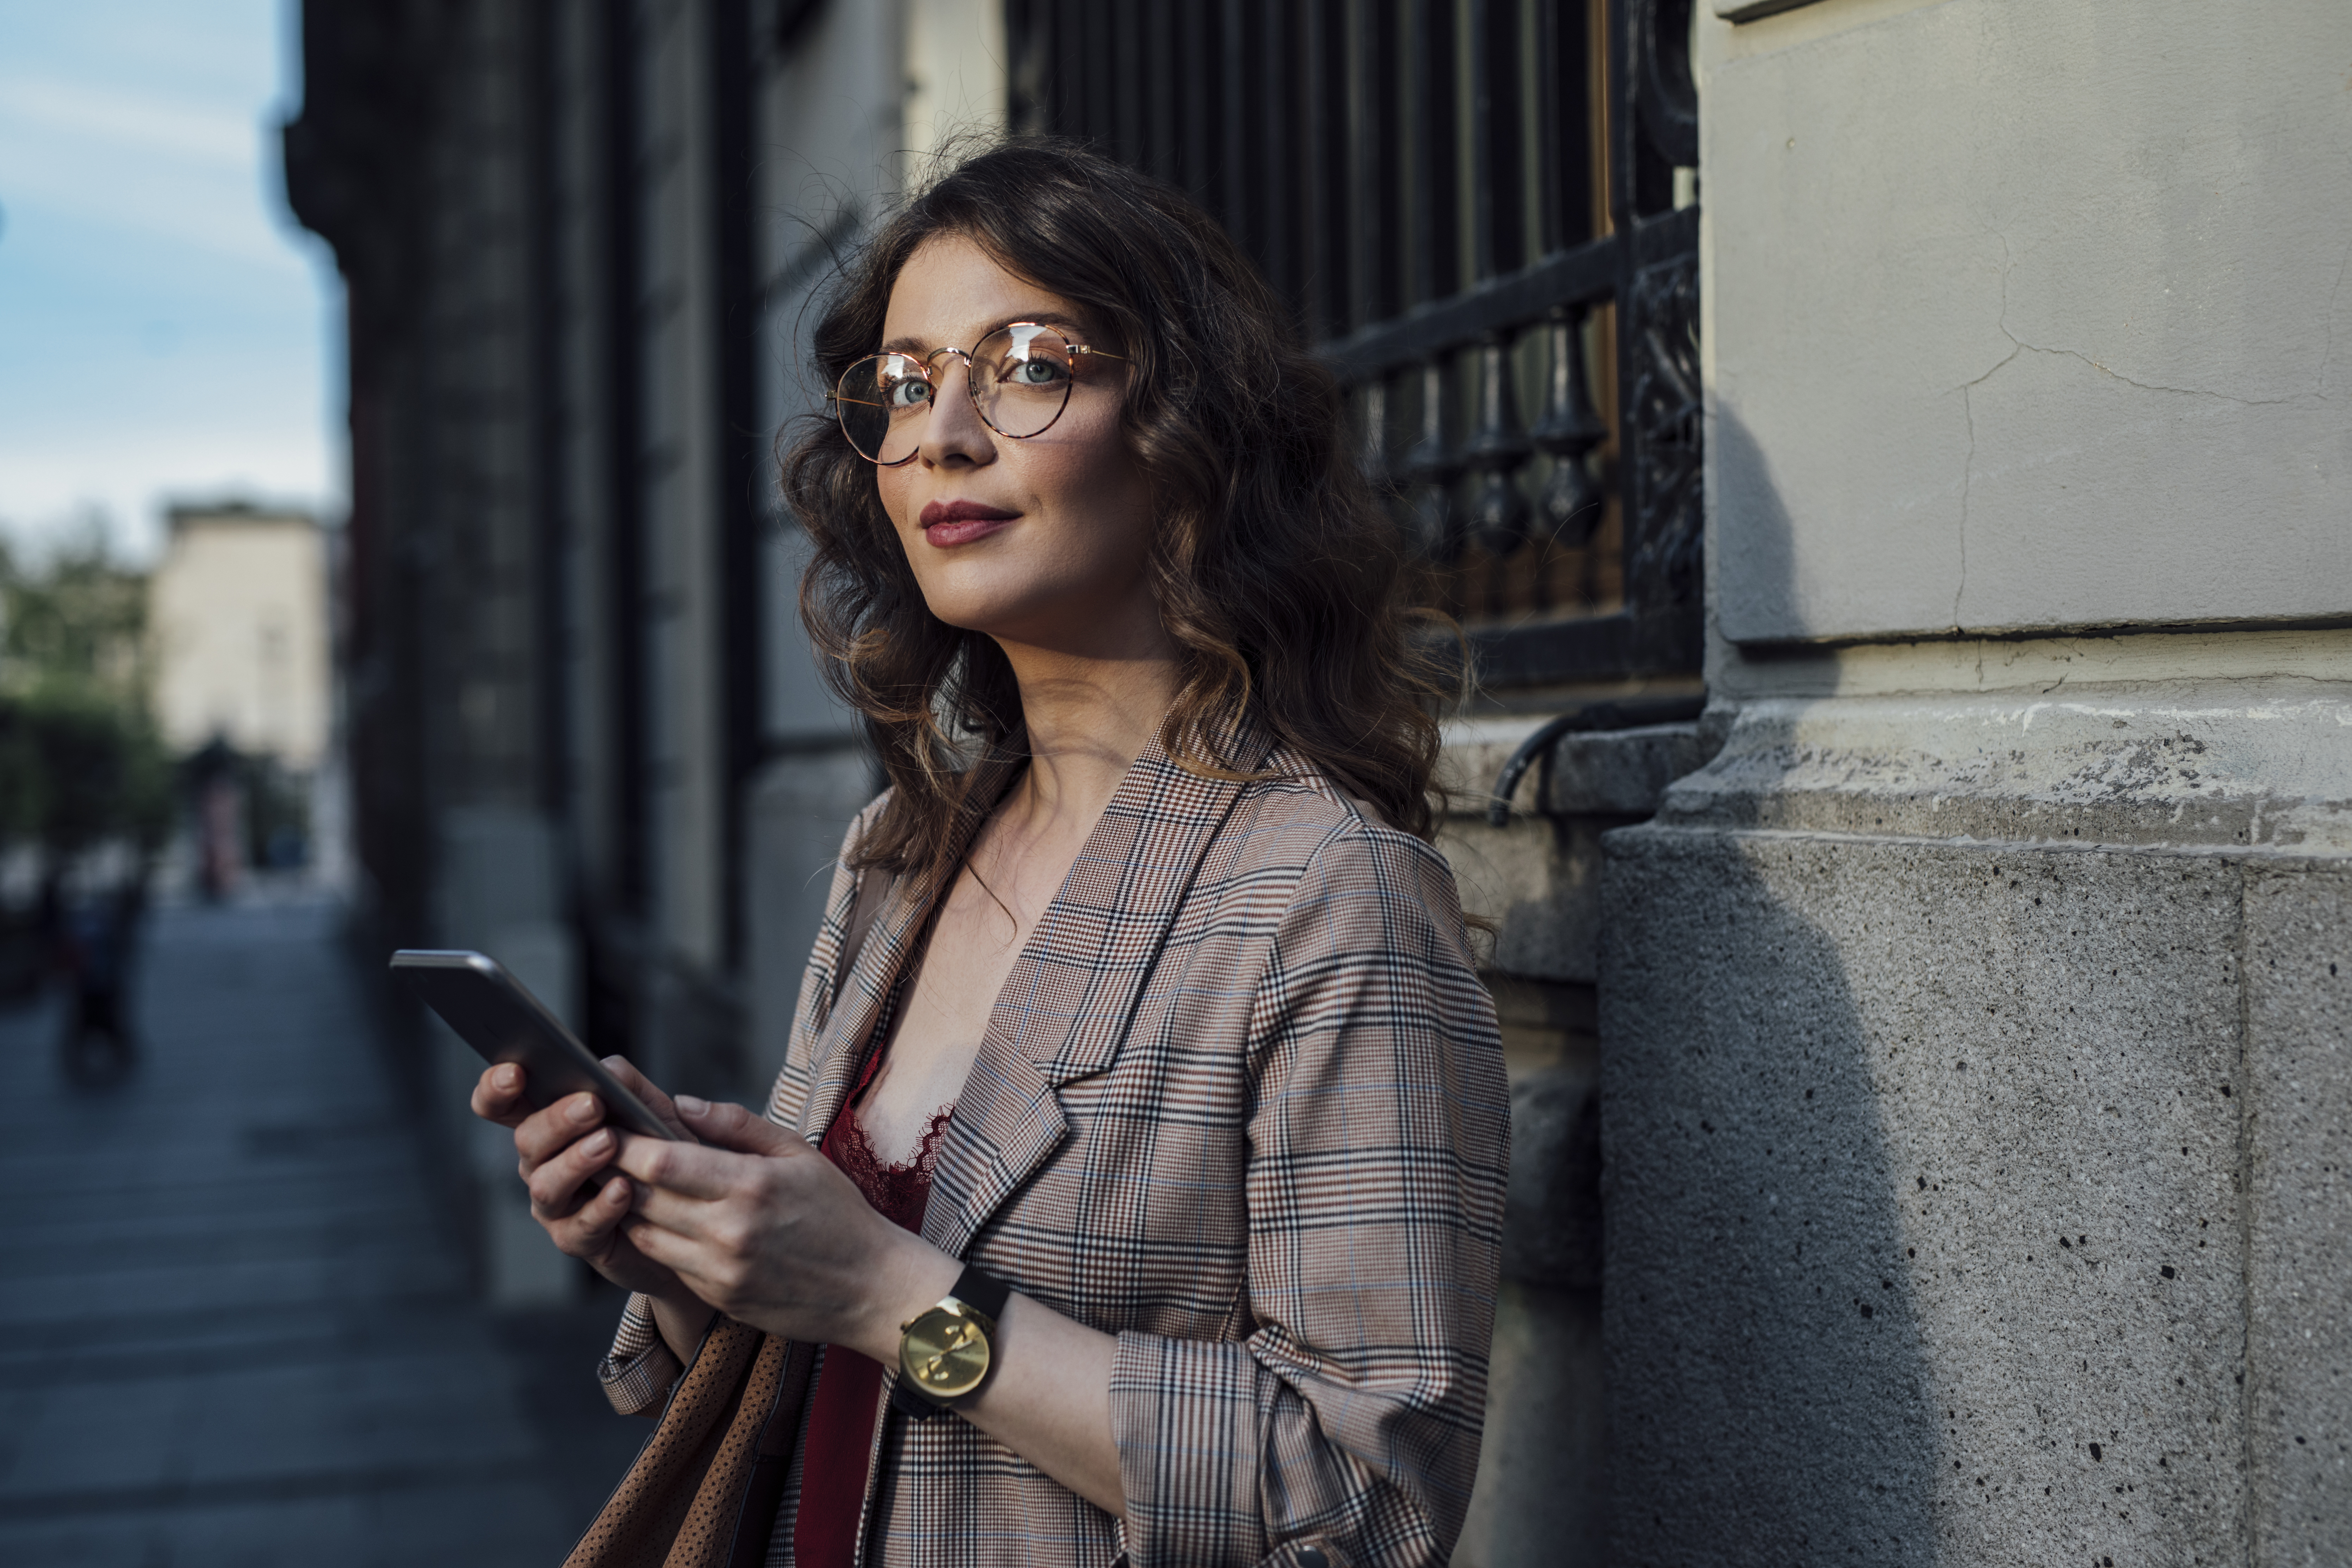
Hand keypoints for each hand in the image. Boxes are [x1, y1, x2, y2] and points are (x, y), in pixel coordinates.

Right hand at [468, 1057, 699, 1303]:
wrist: (686, 1212)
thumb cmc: (660, 1156)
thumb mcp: (652, 1112)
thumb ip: (628, 1086)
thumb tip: (606, 1067)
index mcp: (550, 1126)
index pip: (502, 1105)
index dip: (496, 1088)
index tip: (514, 1072)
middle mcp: (542, 1164)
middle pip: (526, 1140)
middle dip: (556, 1120)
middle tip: (591, 1106)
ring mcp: (555, 1205)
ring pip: (545, 1184)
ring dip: (576, 1161)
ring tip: (609, 1143)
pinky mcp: (576, 1239)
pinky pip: (580, 1225)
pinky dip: (602, 1205)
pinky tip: (623, 1189)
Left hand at [612, 1098, 955, 1359]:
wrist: (870, 1287)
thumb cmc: (838, 1212)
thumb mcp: (799, 1154)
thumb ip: (737, 1125)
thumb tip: (681, 1104)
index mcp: (751, 1185)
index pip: (663, 1161)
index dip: (626, 1144)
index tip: (609, 1127)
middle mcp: (730, 1231)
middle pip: (643, 1198)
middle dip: (617, 1173)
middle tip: (601, 1151)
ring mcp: (722, 1271)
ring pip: (646, 1234)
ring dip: (630, 1209)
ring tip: (624, 1184)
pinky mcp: (719, 1298)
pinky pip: (670, 1263)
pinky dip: (659, 1239)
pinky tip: (665, 1221)